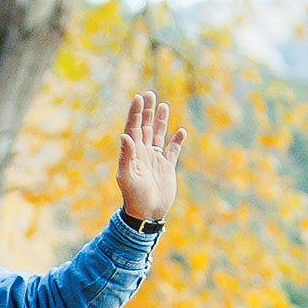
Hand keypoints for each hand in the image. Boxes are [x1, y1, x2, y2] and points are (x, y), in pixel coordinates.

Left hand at [116, 90, 186, 225]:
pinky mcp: (166, 167)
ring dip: (160, 121)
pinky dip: (177, 140)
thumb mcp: (127, 176)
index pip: (133, 128)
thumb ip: (127, 155)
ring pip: (158, 135)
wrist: (147, 213)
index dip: (136, 113)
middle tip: (150, 94)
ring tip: (164, 105)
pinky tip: (182, 131)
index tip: (139, 98)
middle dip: (147, 111)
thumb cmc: (134, 196)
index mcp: (132, 153)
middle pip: (145, 127)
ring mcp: (155, 159)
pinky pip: (173, 150)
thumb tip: (125, 135)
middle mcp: (143, 153)